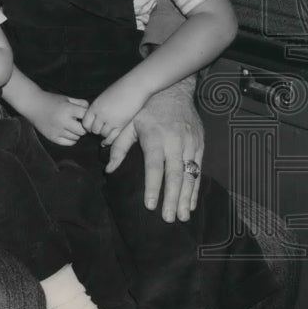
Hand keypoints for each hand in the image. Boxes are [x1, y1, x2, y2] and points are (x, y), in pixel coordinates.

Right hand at [20, 88, 87, 145]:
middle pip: (83, 131)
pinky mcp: (52, 137)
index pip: (86, 117)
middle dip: (83, 128)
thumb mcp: (67, 98)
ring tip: (71, 126)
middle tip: (79, 124)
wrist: (32, 104)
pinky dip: (71, 139)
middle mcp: (63, 121)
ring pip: (76, 137)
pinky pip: (69, 143)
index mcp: (67, 109)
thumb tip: (92, 112)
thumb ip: (81, 103)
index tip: (85, 117)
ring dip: (76, 133)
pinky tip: (67, 132)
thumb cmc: (51, 100)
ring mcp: (57, 130)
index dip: (88, 118)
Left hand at [82, 79, 148, 143]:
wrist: (135, 86)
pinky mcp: (121, 124)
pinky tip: (112, 136)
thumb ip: (98, 107)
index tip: (92, 127)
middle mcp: (101, 114)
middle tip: (101, 130)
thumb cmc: (121, 89)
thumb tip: (94, 117)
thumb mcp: (105, 97)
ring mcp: (111, 120)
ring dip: (105, 134)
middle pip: (94, 130)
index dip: (88, 127)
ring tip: (108, 130)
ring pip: (103, 134)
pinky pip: (113, 136)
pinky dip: (111, 138)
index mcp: (95, 106)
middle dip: (97, 131)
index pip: (85, 123)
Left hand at [105, 76, 203, 222]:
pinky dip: (195, 187)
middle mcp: (175, 142)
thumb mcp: (128, 123)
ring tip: (183, 216)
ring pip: (190, 175)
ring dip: (187, 198)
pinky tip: (192, 202)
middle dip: (173, 199)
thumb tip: (108, 169)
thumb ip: (118, 146)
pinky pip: (199, 169)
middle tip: (169, 218)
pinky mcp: (199, 144)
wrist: (174, 90)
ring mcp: (190, 143)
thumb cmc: (146, 108)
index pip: (154, 167)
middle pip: (175, 176)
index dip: (153, 187)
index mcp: (155, 138)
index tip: (150, 205)